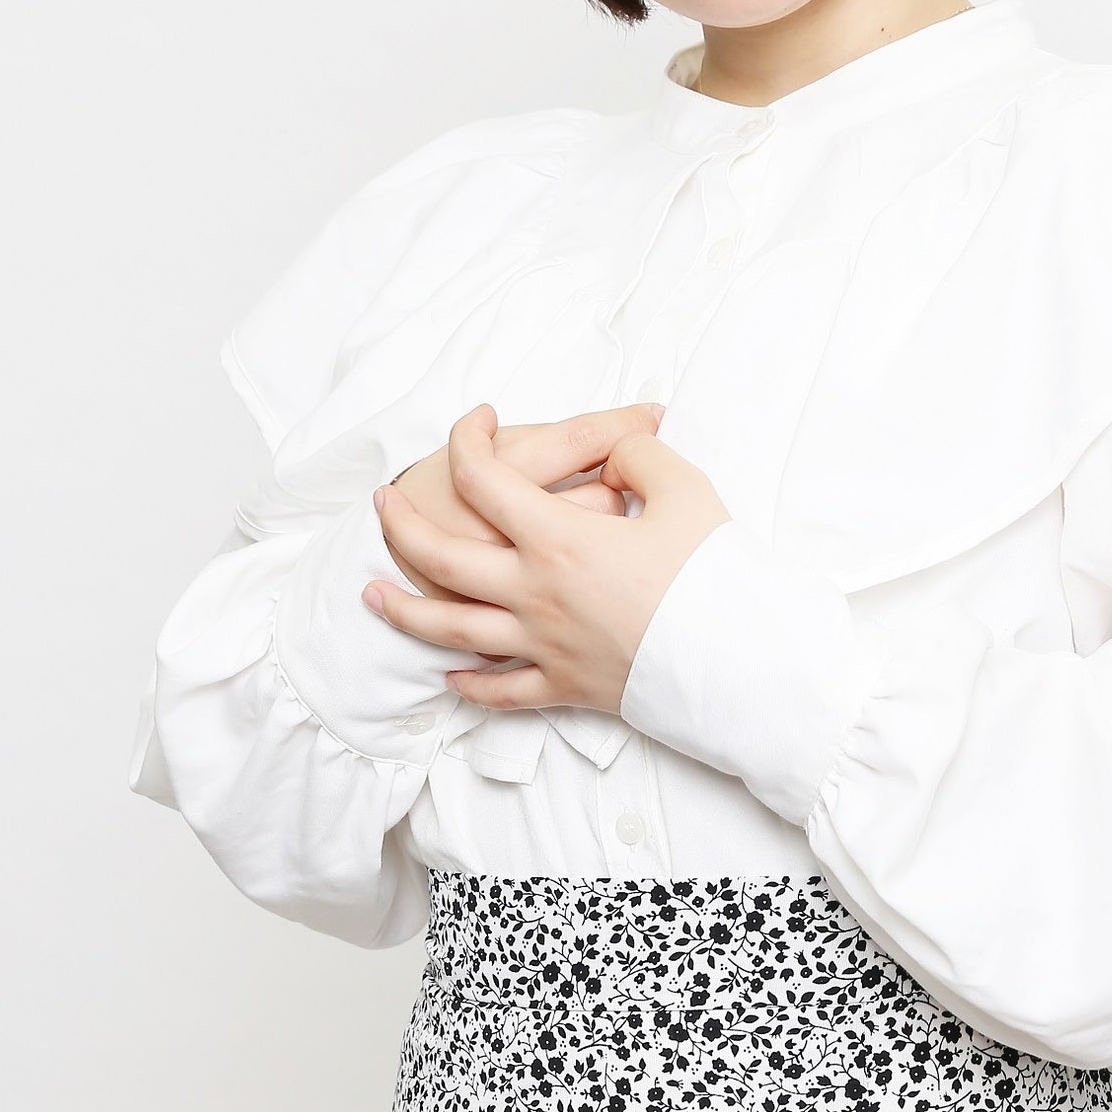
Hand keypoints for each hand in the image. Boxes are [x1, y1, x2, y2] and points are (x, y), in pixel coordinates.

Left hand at [364, 400, 731, 716]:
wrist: (738, 662)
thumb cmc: (711, 577)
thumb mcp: (685, 490)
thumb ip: (639, 454)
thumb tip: (616, 450)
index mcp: (557, 538)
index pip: (485, 477)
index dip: (468, 439)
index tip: (475, 420)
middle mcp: (533, 592)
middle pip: (440, 556)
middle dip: (400, 526)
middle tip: (381, 504)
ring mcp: (542, 645)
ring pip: (451, 629)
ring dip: (405, 609)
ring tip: (373, 595)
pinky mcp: (564, 687)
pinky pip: (500, 691)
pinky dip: (468, 684)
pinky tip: (449, 674)